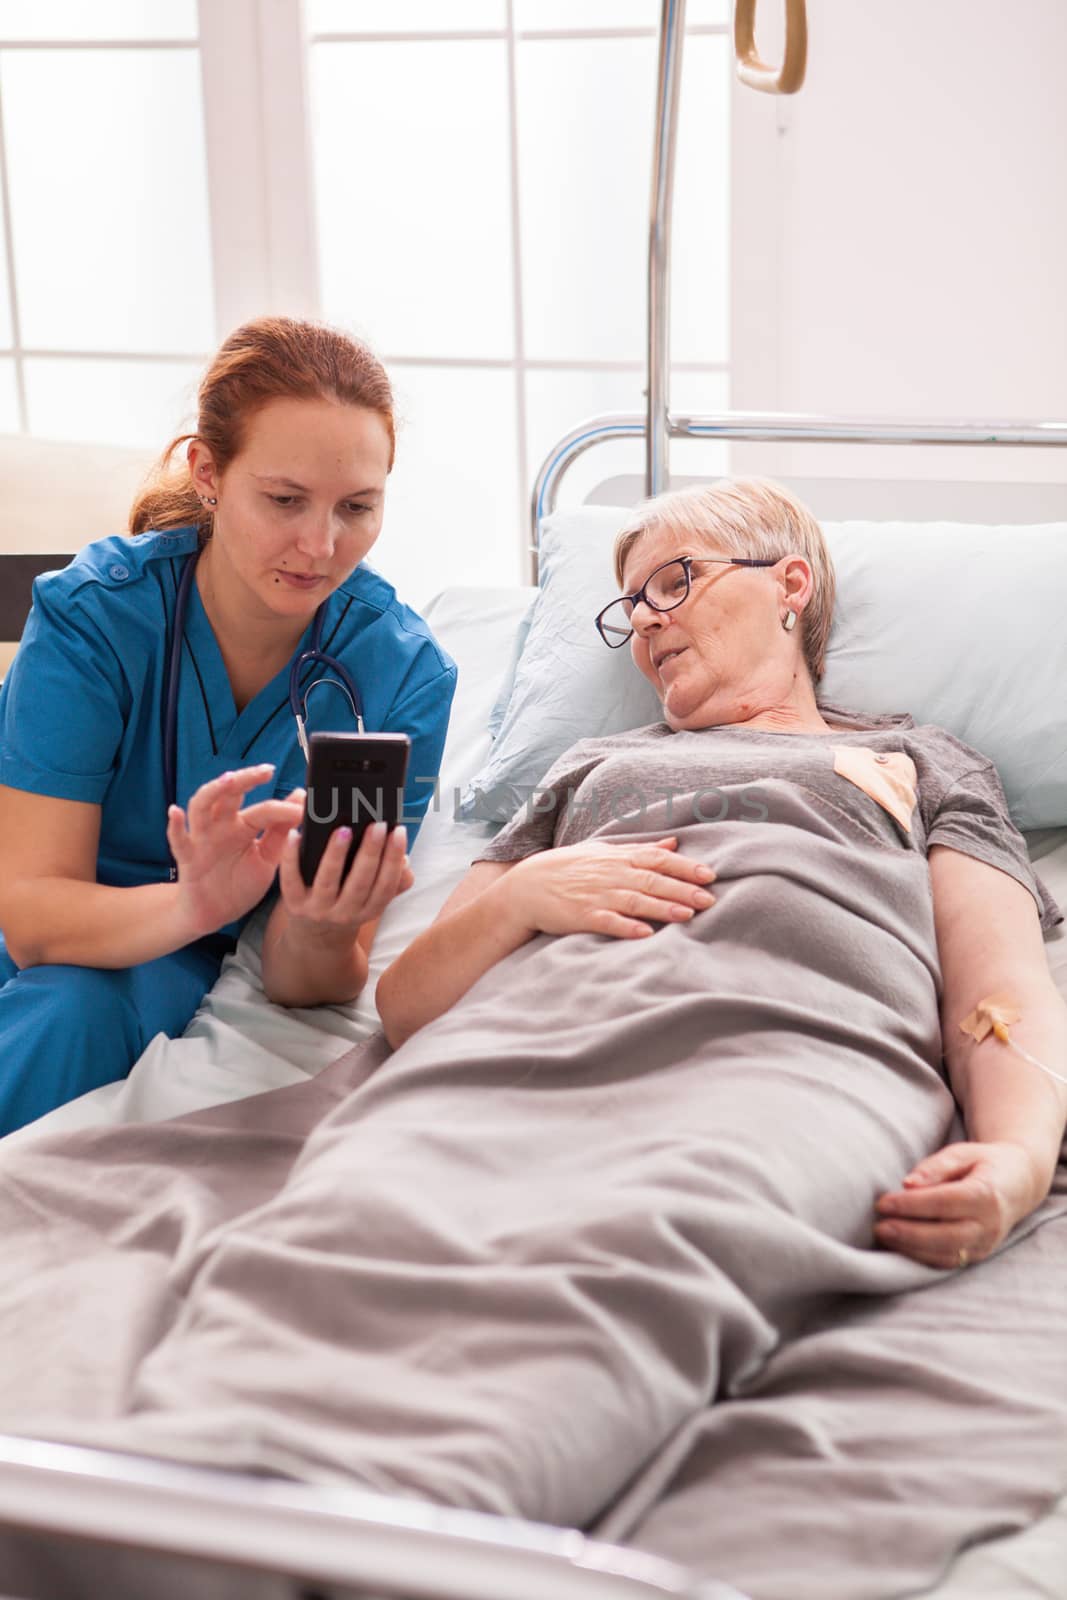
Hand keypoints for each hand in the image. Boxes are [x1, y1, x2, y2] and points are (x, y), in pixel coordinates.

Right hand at [169, 765, 304, 935]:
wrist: (215, 913)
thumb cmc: (239, 883)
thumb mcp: (267, 858)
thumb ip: (281, 832)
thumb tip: (299, 798)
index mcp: (243, 826)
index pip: (265, 810)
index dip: (284, 807)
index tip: (305, 805)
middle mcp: (221, 826)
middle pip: (230, 795)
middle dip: (246, 779)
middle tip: (266, 771)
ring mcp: (202, 839)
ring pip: (202, 807)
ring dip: (213, 791)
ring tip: (228, 780)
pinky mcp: (188, 858)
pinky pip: (179, 840)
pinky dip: (175, 826)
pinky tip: (175, 812)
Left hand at [277, 798, 413, 948]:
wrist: (316, 937)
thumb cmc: (350, 904)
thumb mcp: (375, 900)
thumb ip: (395, 880)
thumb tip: (404, 859)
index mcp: (370, 910)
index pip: (386, 885)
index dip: (394, 859)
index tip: (398, 831)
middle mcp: (345, 913)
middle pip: (360, 883)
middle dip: (370, 852)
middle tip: (377, 825)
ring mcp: (318, 910)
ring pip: (328, 881)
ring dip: (337, 855)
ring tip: (344, 830)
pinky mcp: (294, 904)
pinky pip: (291, 880)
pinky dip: (291, 858)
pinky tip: (295, 835)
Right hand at [506, 836, 715, 940]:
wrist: (527, 886)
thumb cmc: (569, 868)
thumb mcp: (604, 851)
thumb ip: (641, 848)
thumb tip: (675, 843)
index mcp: (618, 858)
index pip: (658, 859)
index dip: (685, 866)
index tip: (709, 875)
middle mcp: (611, 874)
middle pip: (653, 880)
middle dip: (682, 889)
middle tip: (709, 899)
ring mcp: (597, 895)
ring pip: (635, 900)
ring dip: (662, 907)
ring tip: (687, 915)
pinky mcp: (582, 916)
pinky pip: (607, 921)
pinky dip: (626, 927)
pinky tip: (645, 933)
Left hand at [873, 1140, 1049, 1268]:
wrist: (1018, 1183)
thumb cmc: (983, 1163)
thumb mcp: (962, 1153)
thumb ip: (935, 1167)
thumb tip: (908, 1184)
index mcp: (986, 1194)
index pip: (944, 1203)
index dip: (911, 1205)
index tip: (882, 1202)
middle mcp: (989, 1224)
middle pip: (945, 1235)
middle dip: (908, 1233)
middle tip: (878, 1226)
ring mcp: (986, 1243)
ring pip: (947, 1255)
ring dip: (911, 1249)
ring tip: (883, 1236)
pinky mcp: (979, 1255)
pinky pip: (949, 1262)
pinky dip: (922, 1258)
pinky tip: (900, 1247)